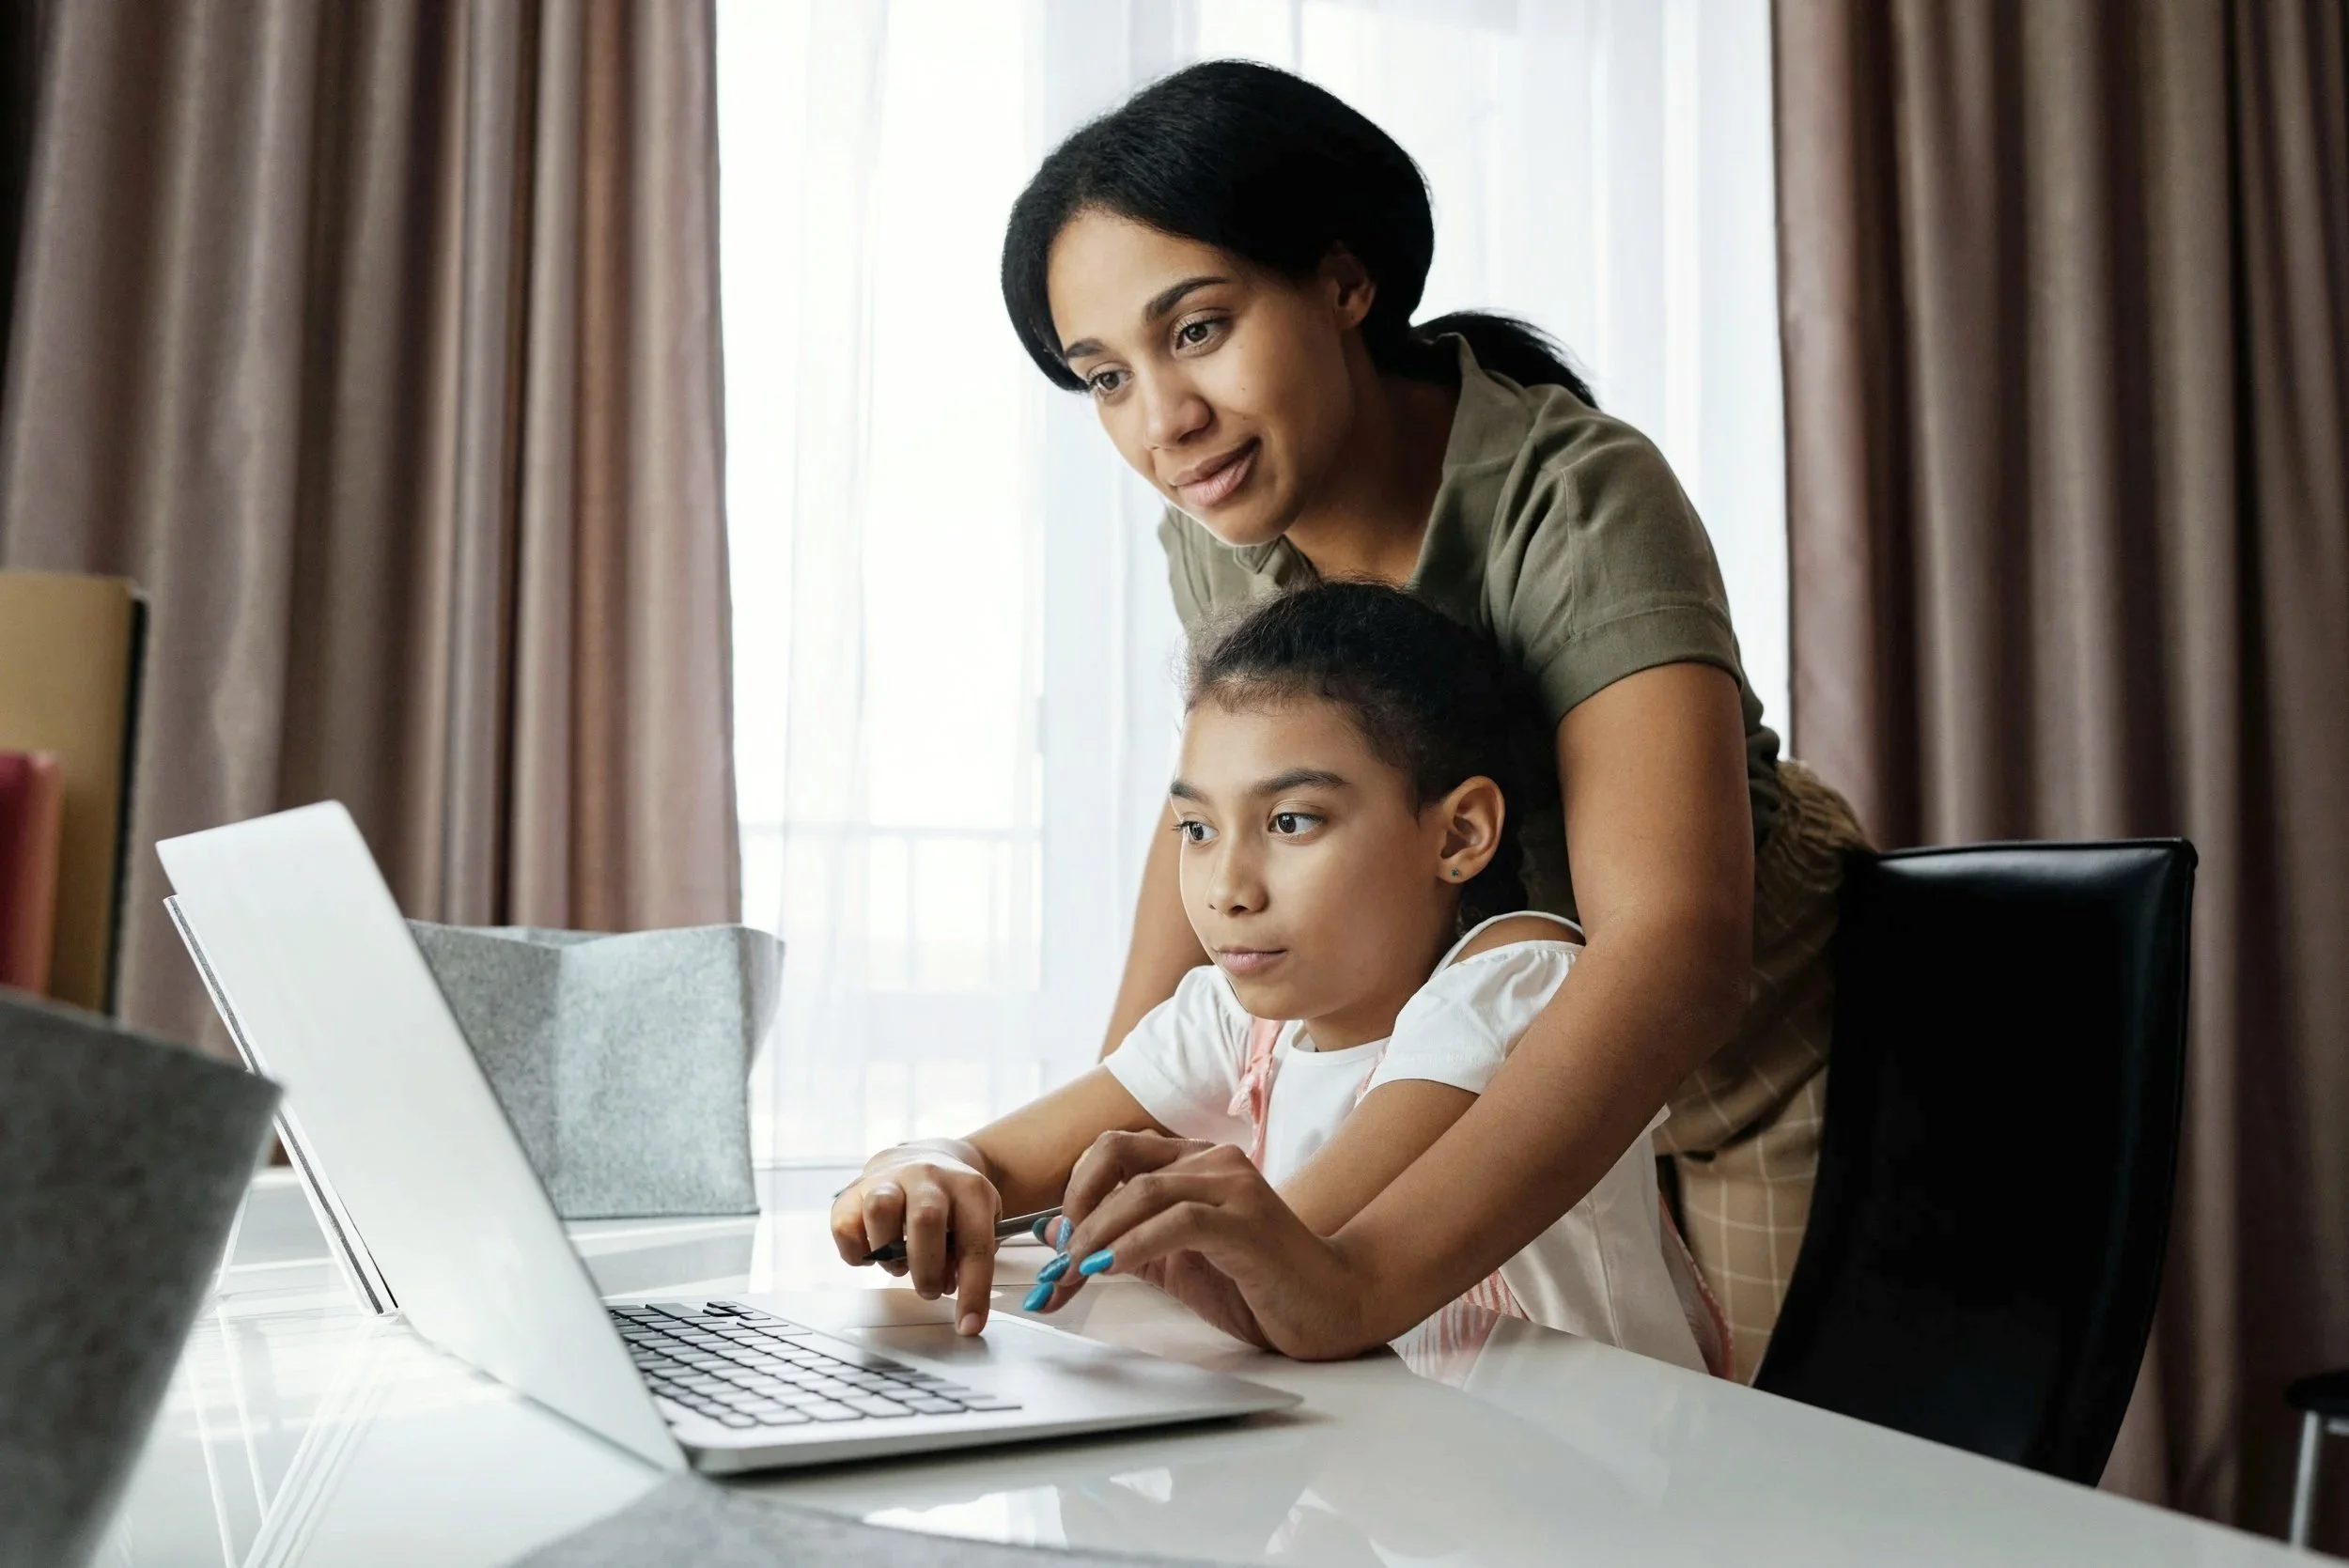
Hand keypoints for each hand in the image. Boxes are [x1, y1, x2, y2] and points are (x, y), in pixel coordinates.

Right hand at [829, 1152, 1000, 1334]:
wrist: (922, 1156)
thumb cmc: (951, 1202)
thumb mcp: (977, 1220)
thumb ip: (968, 1256)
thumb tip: (949, 1286)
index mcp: (968, 1188)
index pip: (974, 1243)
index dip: (973, 1290)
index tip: (968, 1326)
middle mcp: (928, 1177)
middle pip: (925, 1219)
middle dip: (926, 1269)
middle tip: (930, 1289)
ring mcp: (888, 1180)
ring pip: (880, 1209)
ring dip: (888, 1253)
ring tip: (898, 1264)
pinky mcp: (853, 1191)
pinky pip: (845, 1225)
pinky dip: (856, 1252)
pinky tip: (872, 1253)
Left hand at [1026, 1132, 1368, 1359]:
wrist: (1329, 1306)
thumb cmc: (1256, 1284)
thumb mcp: (1172, 1262)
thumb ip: (1120, 1241)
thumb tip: (1055, 1231)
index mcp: (1194, 1162)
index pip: (1113, 1149)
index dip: (1074, 1190)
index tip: (1059, 1243)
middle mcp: (1213, 1161)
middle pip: (1117, 1154)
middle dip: (1076, 1206)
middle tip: (1061, 1259)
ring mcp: (1234, 1187)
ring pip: (1142, 1189)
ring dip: (1096, 1235)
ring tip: (1076, 1273)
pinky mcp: (1248, 1223)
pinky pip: (1178, 1222)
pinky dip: (1133, 1246)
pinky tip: (1111, 1270)